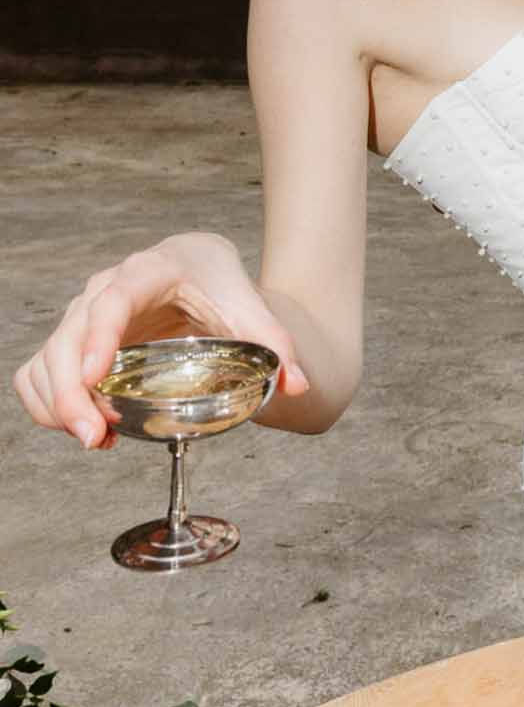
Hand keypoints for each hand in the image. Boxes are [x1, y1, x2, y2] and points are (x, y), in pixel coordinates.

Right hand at [12, 231, 309, 448]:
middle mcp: (107, 288)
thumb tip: (299, 385)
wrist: (201, 268)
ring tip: (96, 438)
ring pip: (46, 358)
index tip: (93, 378)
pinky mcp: (75, 340)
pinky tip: (91, 429)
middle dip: (70, 391)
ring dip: (56, 404)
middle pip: (68, 336)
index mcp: (150, 271)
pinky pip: (40, 372)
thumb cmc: (221, 283)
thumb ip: (276, 344)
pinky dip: (50, 405)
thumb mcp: (250, 306)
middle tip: (93, 435)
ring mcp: (84, 314)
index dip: (97, 337)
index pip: (113, 299)